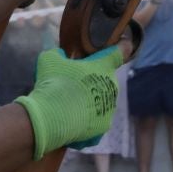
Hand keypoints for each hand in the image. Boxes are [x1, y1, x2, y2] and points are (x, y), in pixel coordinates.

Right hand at [16, 45, 126, 159]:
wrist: (52, 117)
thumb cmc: (54, 83)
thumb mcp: (50, 60)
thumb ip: (58, 54)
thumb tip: (59, 55)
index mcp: (104, 66)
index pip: (120, 51)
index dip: (121, 46)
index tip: (122, 44)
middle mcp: (112, 86)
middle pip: (105, 80)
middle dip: (93, 80)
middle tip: (72, 84)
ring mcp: (109, 108)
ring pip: (100, 101)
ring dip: (89, 102)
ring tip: (68, 106)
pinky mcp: (103, 127)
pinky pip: (94, 121)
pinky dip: (84, 122)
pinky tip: (70, 122)